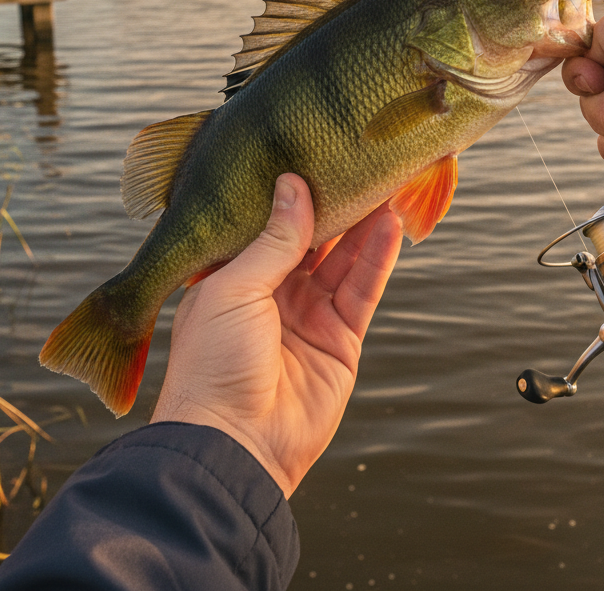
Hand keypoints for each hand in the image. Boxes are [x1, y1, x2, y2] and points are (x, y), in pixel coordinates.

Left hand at [151, 175, 402, 497]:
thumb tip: (294, 185)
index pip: (272, 226)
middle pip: (314, 239)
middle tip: (359, 164)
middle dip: (336, 204)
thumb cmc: (213, 363)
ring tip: (385, 183)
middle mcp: (274, 293)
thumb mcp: (234, 287)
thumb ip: (273, 239)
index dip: (295, 195)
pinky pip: (362, 290)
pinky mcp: (340, 341)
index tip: (315, 157)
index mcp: (235, 278)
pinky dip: (377, 258)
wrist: (232, 445)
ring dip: (363, 224)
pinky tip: (390, 224)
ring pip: (343, 259)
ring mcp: (309, 316)